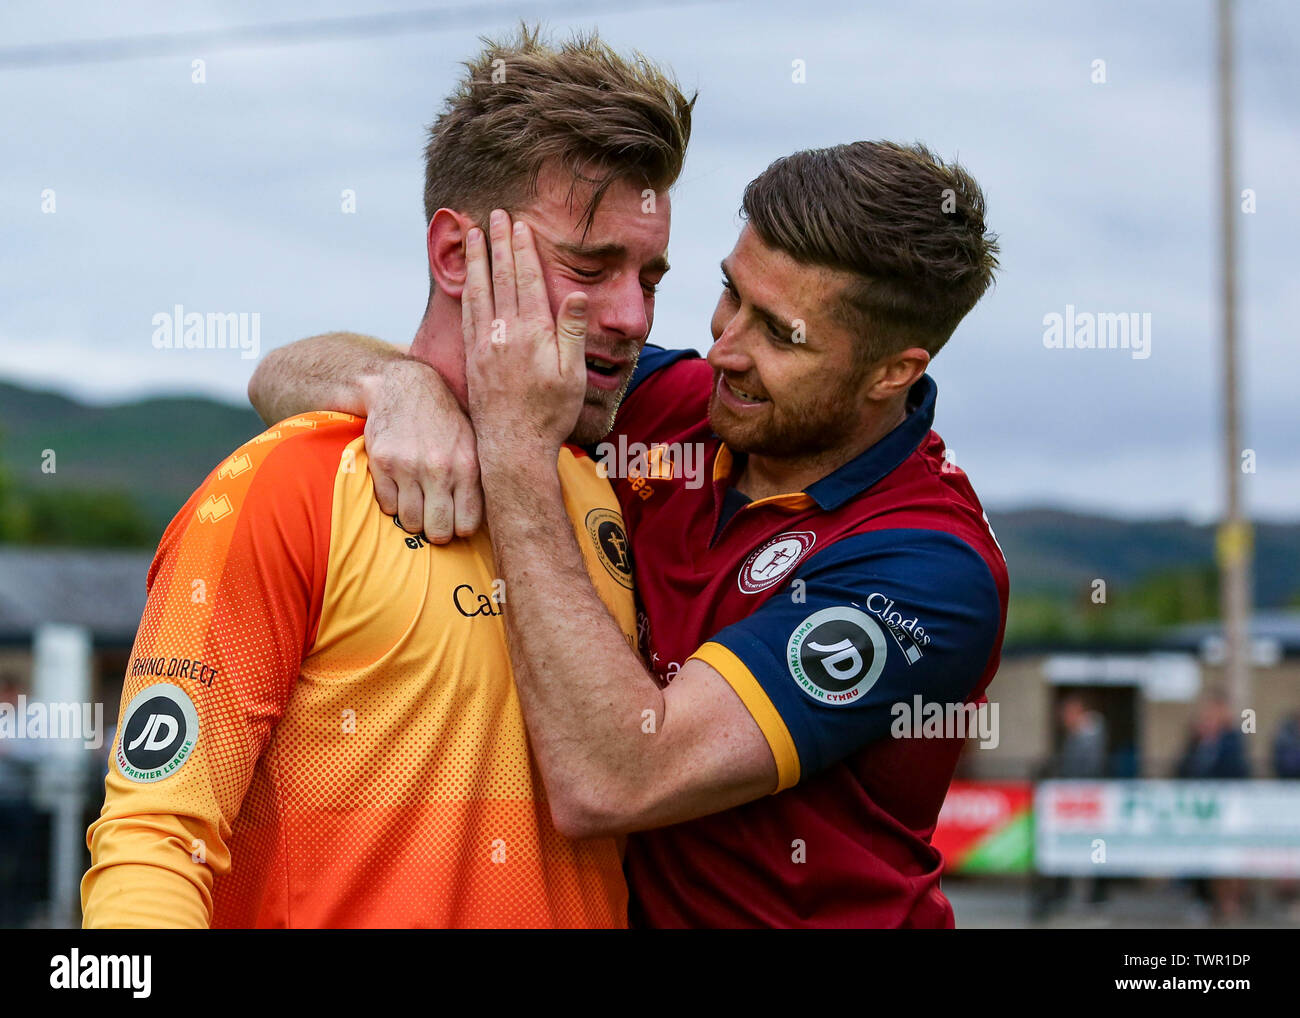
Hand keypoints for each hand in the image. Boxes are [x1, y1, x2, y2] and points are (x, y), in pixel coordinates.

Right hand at [359, 357, 482, 542]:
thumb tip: (491, 514)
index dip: (461, 528)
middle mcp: (439, 469)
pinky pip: (387, 507)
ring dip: (414, 519)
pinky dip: (393, 504)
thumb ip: (479, 477)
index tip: (456, 522)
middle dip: (437, 532)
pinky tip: (401, 489)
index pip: (467, 524)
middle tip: (435, 522)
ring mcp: (408, 467)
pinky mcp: (382, 464)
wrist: (403, 387)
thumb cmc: (444, 419)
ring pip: (411, 522)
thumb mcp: (473, 441)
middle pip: (438, 531)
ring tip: (418, 504)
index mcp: (468, 466)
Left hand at [460, 209, 587, 469]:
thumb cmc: (550, 413)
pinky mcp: (473, 356)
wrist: (513, 446)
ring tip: (471, 233)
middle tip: (493, 215)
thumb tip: (577, 295)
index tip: (519, 225)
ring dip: (476, 259)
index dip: (523, 249)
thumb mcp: (572, 374)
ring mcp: (485, 343)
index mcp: (532, 333)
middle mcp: (505, 332)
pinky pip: (468, 313)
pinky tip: (466, 277)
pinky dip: (467, 289)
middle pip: (502, 277)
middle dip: (498, 243)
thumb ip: (572, 332)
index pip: (527, 280)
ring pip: (479, 290)